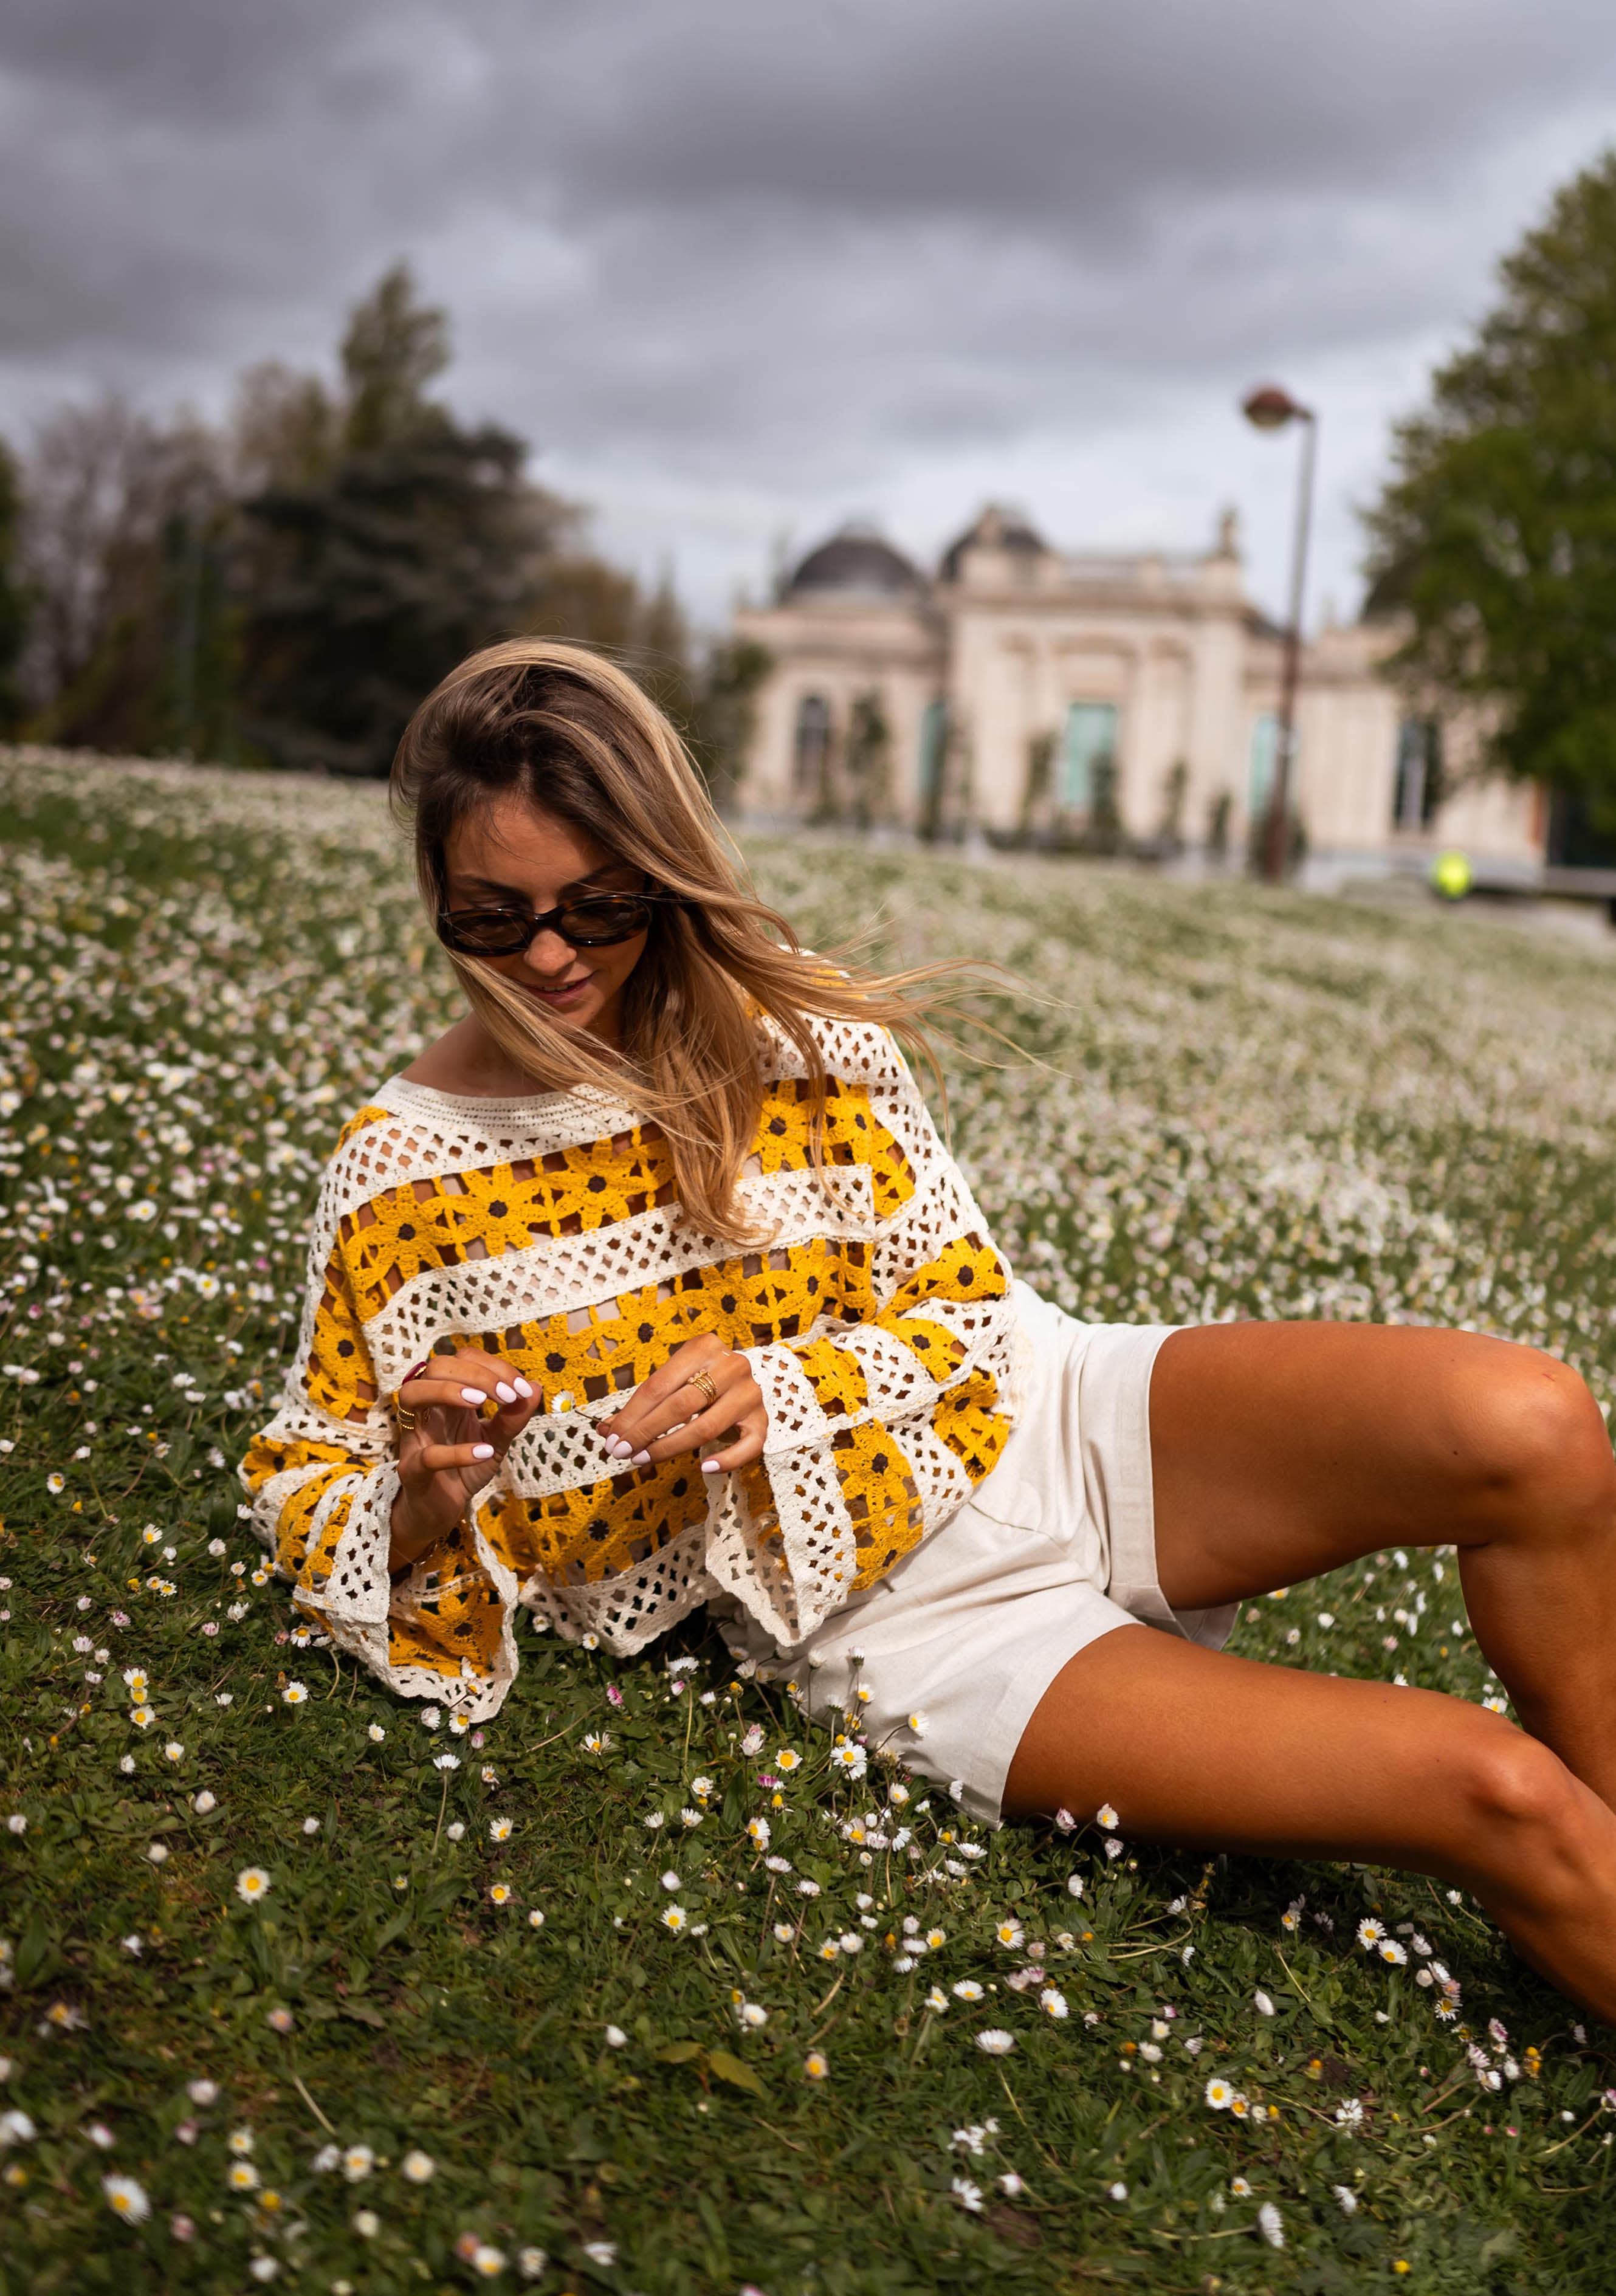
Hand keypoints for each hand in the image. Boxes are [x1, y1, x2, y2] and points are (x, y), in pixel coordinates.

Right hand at [388, 1347, 539, 1570]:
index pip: (463, 1359)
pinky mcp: (412, 1470)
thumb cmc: (465, 1468)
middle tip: (507, 1395)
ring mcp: (415, 1437)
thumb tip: (534, 1387)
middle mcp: (427, 1408)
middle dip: (476, 1374)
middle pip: (437, 1366)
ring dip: (448, 1391)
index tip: (520, 1388)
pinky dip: (455, 1453)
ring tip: (481, 1404)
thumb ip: (513, 1417)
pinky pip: (426, 1455)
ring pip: (411, 1393)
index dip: (493, 1366)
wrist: (442, 1509)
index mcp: (447, 1395)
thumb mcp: (496, 1440)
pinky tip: (483, 1452)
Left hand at [598, 1332, 766, 1476]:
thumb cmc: (698, 1381)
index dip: (632, 1414)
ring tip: (643, 1459)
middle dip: (646, 1432)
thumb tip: (604, 1430)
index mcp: (704, 1347)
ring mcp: (750, 1393)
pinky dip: (726, 1460)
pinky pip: (747, 1446)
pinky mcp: (762, 1420)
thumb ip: (642, 1404)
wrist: (744, 1379)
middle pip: (681, 1405)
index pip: (658, 1385)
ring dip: (670, 1447)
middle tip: (622, 1452)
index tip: (611, 1438)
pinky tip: (704, 1467)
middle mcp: (732, 1366)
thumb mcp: (671, 1381)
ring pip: (707, 1427)